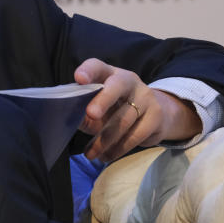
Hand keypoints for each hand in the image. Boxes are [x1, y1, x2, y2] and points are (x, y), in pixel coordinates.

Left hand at [75, 58, 202, 160]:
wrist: (153, 113)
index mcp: (108, 73)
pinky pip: (136, 135)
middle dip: (103, 101)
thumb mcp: (97, 104)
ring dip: (105, 140)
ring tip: (91, 154)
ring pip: (124, 119)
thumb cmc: (114, 107)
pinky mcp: (156, 116)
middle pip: (116, 87)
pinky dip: (119, 149)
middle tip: (90, 114)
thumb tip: (67, 120)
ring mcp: (145, 97)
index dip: (88, 71)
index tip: (79, 79)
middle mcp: (128, 80)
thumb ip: (82, 109)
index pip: (97, 66)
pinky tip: (107, 156)